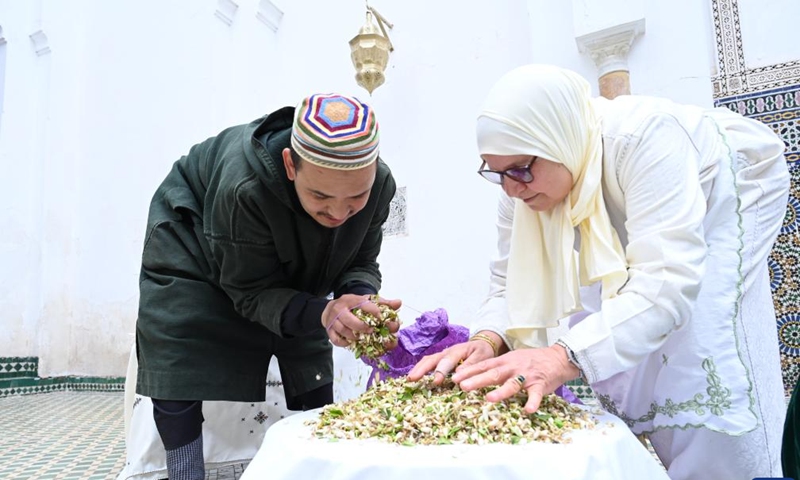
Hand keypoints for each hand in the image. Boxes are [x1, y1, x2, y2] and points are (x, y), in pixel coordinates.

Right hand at [322, 294, 401, 347]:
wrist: (331, 309)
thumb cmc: (352, 306)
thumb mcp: (366, 301)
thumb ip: (383, 303)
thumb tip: (399, 303)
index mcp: (353, 300)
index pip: (363, 304)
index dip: (374, 312)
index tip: (382, 319)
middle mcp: (341, 309)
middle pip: (350, 320)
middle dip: (362, 328)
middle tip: (371, 331)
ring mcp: (333, 320)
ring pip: (343, 331)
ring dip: (355, 337)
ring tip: (362, 338)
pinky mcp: (329, 330)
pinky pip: (336, 340)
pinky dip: (345, 343)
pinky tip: (352, 343)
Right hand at [406, 334, 497, 384]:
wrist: (483, 343)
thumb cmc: (483, 352)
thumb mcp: (482, 357)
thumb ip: (471, 364)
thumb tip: (459, 374)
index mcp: (458, 351)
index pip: (447, 361)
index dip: (440, 371)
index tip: (436, 381)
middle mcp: (447, 352)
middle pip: (432, 359)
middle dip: (421, 369)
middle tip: (412, 379)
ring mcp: (442, 355)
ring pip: (427, 360)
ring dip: (418, 369)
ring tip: (409, 379)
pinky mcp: (440, 359)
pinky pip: (428, 362)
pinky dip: (420, 368)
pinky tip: (414, 377)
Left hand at [451, 344, 579, 412]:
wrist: (556, 358)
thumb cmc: (529, 361)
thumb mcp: (510, 359)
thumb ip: (495, 367)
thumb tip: (472, 375)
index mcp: (504, 361)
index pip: (483, 365)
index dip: (469, 371)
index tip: (454, 377)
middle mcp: (513, 367)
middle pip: (493, 374)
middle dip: (477, 380)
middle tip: (462, 386)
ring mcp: (526, 376)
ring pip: (512, 384)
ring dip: (501, 392)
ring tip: (489, 398)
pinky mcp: (540, 385)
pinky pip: (535, 395)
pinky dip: (532, 402)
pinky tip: (527, 410)